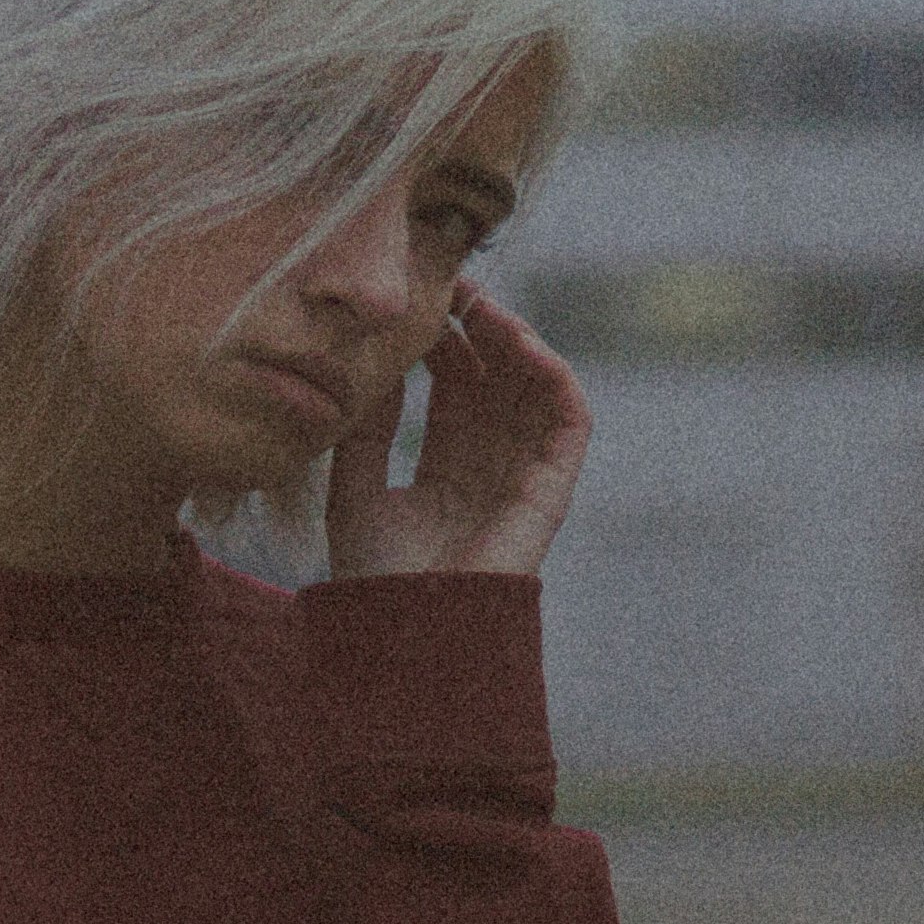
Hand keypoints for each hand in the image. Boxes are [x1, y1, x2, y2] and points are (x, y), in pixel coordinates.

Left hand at [321, 282, 589, 579]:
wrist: (406, 637)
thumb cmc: (376, 581)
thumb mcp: (354, 491)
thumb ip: (366, 433)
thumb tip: (371, 369)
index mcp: (444, 470)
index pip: (455, 387)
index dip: (445, 341)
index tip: (424, 300)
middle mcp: (487, 469)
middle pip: (496, 380)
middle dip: (481, 330)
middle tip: (457, 287)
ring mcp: (521, 478)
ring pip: (535, 390)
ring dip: (518, 342)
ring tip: (486, 308)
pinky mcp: (550, 490)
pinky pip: (569, 422)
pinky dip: (555, 377)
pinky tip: (522, 346)